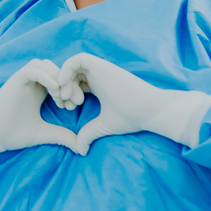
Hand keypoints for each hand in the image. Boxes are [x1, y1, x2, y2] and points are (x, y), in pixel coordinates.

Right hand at [0, 60, 78, 169]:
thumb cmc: (14, 134)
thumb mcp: (44, 133)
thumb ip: (61, 136)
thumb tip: (81, 147)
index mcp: (39, 92)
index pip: (59, 79)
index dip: (70, 88)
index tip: (74, 105)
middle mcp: (32, 84)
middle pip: (53, 68)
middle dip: (66, 81)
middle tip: (72, 100)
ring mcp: (22, 80)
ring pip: (43, 64)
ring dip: (55, 76)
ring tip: (61, 96)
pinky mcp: (14, 80)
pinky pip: (32, 69)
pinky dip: (45, 75)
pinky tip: (53, 90)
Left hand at [58, 53, 210, 154]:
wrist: (148, 110)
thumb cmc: (130, 117)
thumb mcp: (103, 126)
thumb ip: (89, 134)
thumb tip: (79, 150)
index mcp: (98, 87)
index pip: (75, 83)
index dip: (66, 94)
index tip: (67, 109)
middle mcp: (98, 76)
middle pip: (70, 74)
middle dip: (62, 88)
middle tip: (63, 104)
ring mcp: (100, 69)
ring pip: (71, 67)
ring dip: (64, 81)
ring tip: (68, 99)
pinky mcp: (101, 65)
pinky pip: (77, 59)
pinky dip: (66, 69)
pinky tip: (66, 88)